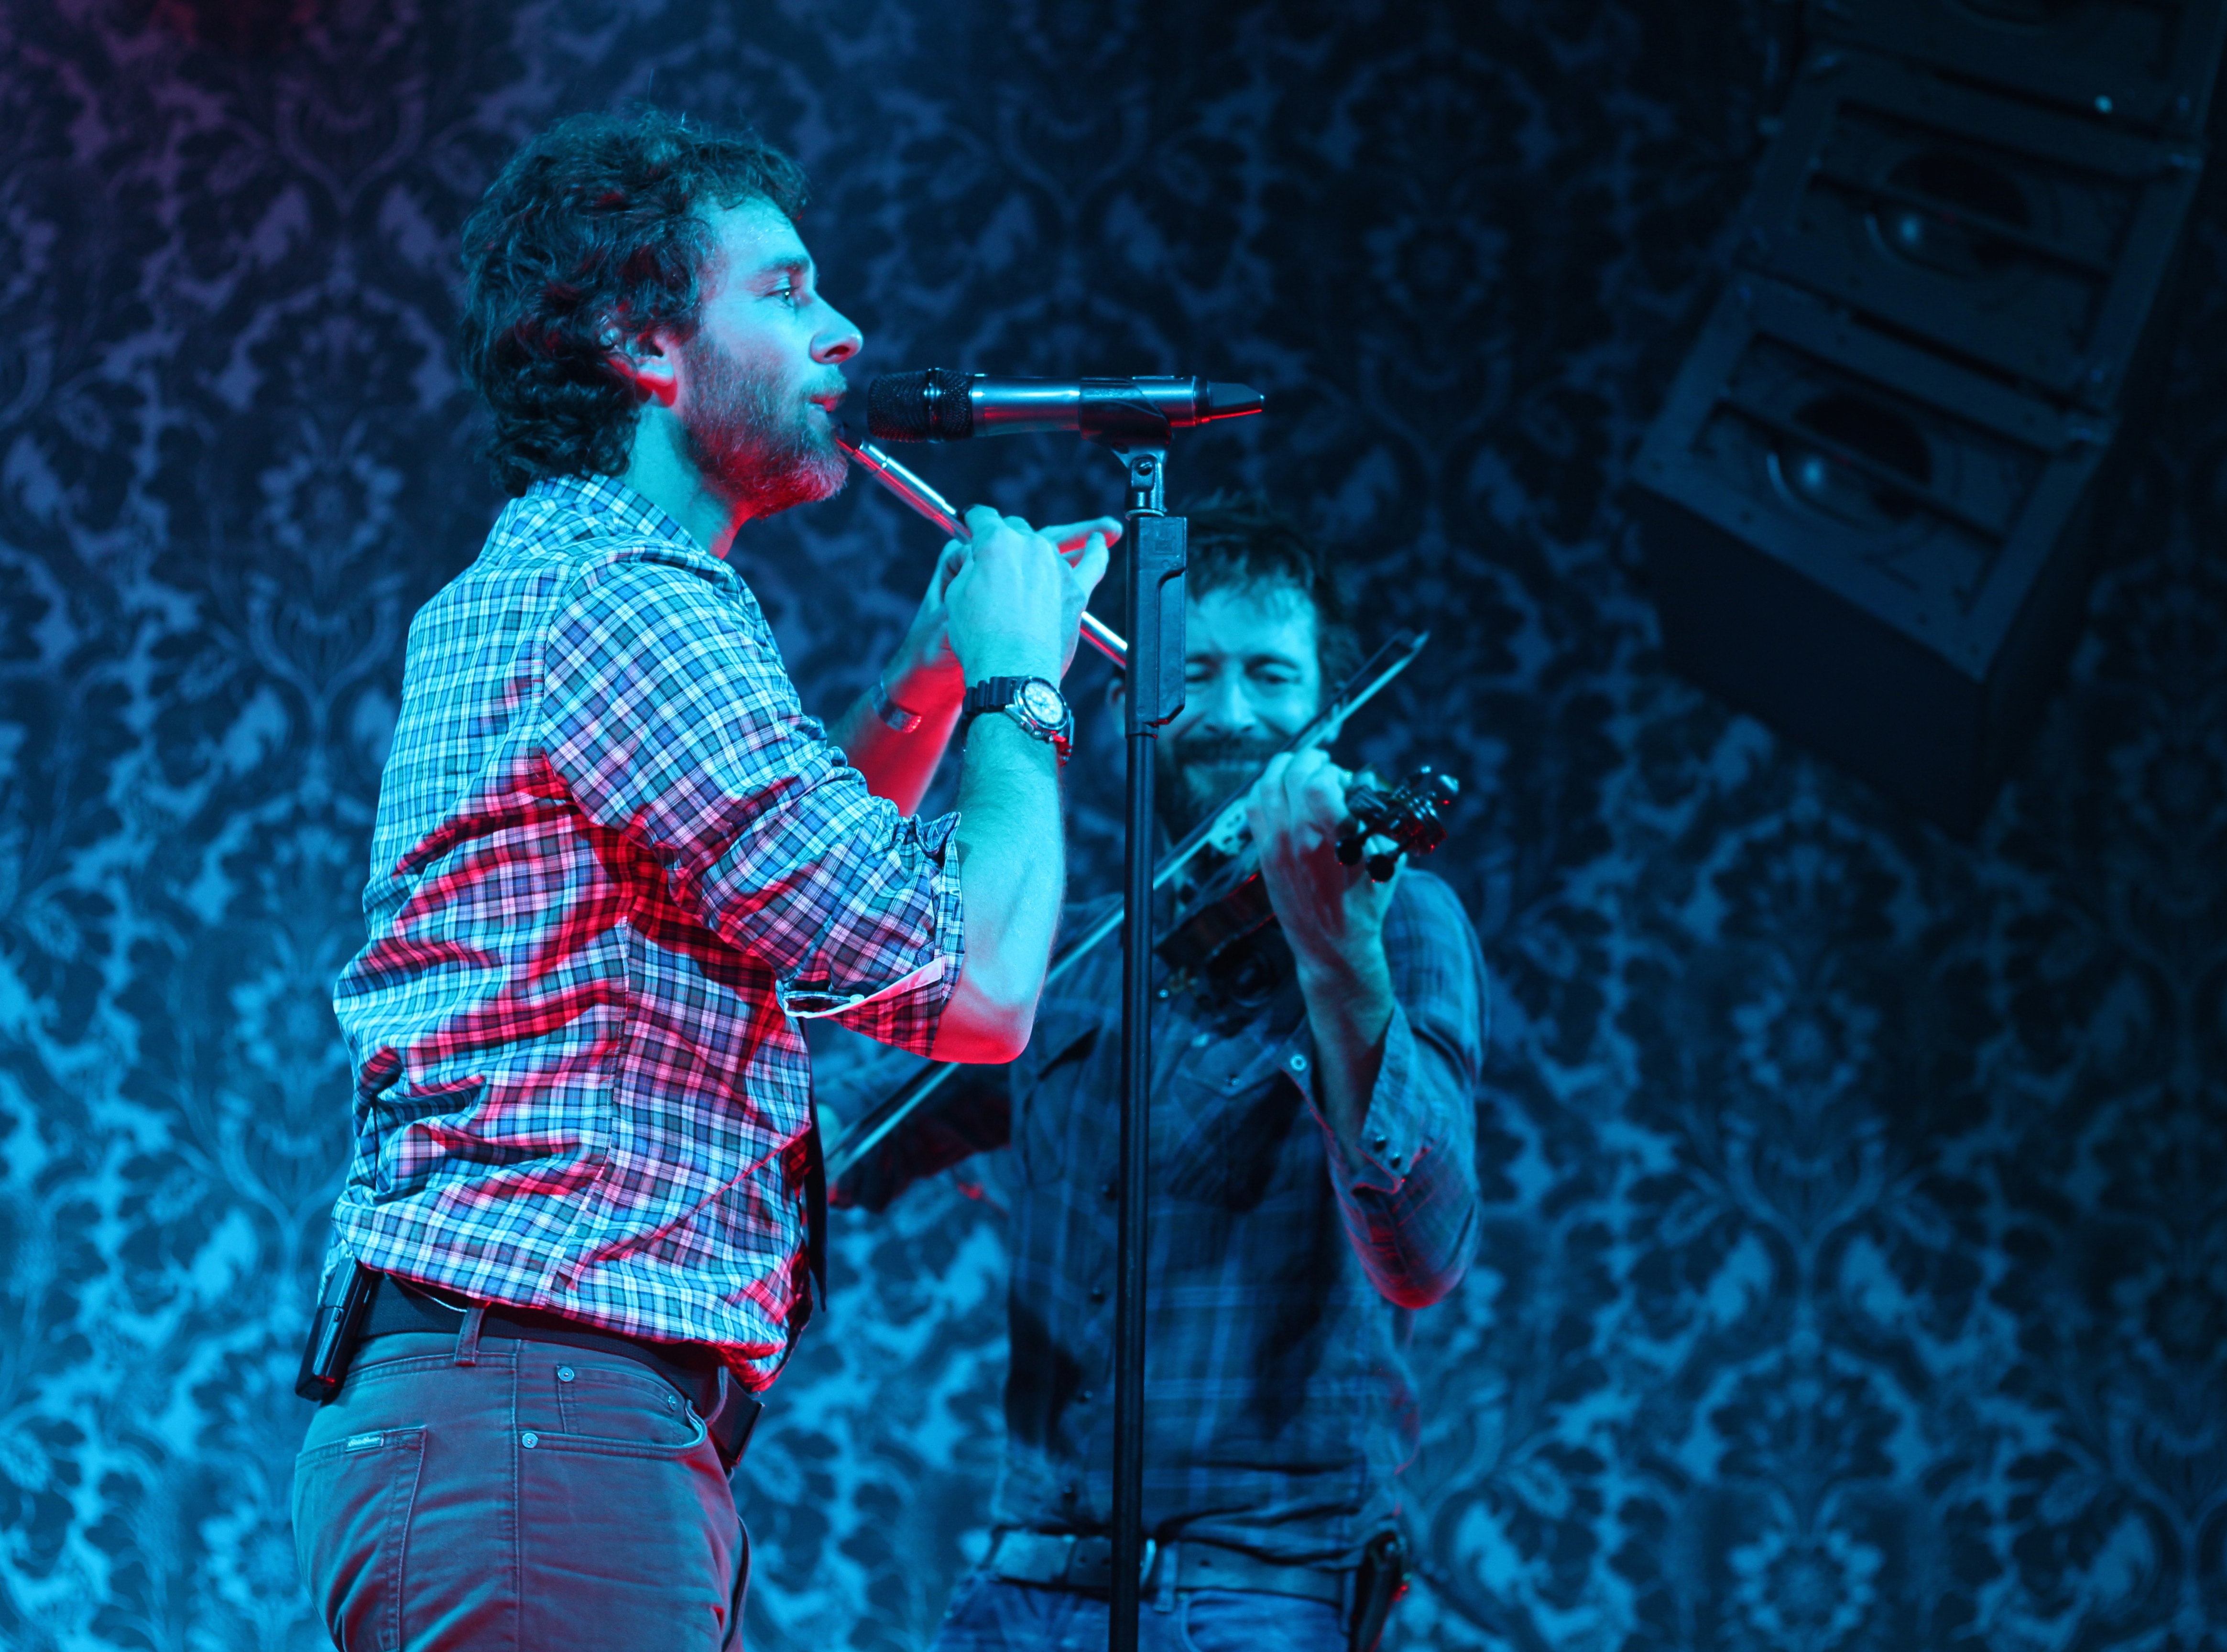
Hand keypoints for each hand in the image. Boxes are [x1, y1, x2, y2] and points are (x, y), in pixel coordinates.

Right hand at [940, 509, 1115, 686]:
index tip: (972, 521)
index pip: (984, 518)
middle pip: (1017, 529)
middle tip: (997, 556)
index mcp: (996, 542)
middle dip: (1005, 537)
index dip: (974, 519)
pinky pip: (1093, 563)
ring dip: (1040, 547)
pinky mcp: (1077, 590)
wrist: (1012, 670)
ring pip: (1048, 545)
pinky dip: (1097, 550)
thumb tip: (980, 558)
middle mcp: (1030, 546)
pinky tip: (1100, 540)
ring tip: (1037, 553)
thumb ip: (971, 566)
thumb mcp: (955, 594)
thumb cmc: (980, 638)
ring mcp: (1057, 567)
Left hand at [1247, 750, 1397, 981]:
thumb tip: (1361, 785)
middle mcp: (1298, 840)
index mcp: (1333, 840)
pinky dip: (1263, 788)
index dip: (1329, 770)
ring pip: (1266, 786)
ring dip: (1283, 767)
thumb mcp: (1385, 860)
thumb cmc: (1365, 905)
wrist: (1333, 946)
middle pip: (1291, 776)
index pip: (1317, 782)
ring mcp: (1276, 847)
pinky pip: (1253, 808)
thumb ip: (1374, 820)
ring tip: (1298, 766)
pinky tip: (1278, 787)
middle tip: (1322, 762)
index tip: (1339, 775)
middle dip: (1309, 760)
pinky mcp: (1264, 855)